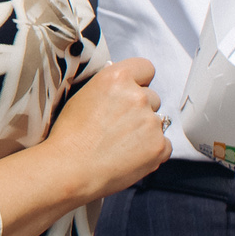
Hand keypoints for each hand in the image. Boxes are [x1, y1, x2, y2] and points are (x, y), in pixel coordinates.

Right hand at [35, 57, 169, 201]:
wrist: (70, 168)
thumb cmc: (69, 135)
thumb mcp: (83, 96)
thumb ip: (109, 87)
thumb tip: (122, 87)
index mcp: (117, 77)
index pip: (145, 68)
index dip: (139, 81)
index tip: (133, 91)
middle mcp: (138, 96)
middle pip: (152, 97)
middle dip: (140, 109)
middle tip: (120, 125)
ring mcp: (151, 122)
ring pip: (158, 122)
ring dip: (146, 130)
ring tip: (121, 144)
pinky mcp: (159, 147)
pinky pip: (165, 145)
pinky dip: (152, 151)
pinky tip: (130, 156)